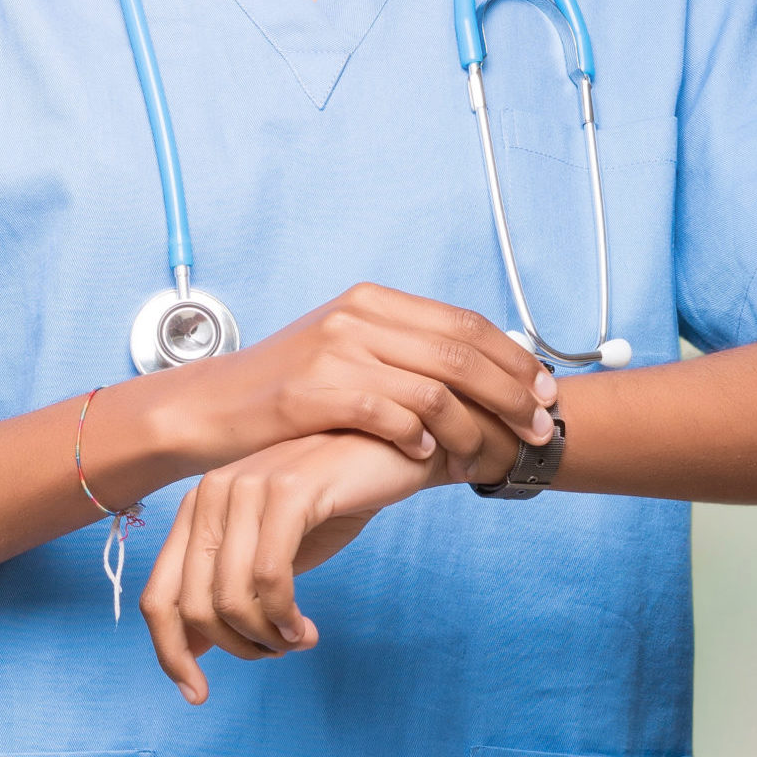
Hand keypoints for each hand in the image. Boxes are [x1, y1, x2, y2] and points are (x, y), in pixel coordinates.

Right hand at [139, 283, 557, 474]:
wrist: (209, 408)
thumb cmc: (289, 390)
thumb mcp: (348, 350)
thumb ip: (405, 350)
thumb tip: (483, 367)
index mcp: (374, 301)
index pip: (465, 324)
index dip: (515, 358)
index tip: (547, 391)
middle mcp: (358, 316)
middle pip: (461, 354)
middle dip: (512, 394)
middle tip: (539, 428)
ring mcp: (333, 352)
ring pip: (432, 388)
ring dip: (473, 427)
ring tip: (490, 455)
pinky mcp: (310, 392)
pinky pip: (385, 413)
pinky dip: (416, 435)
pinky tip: (427, 454)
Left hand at [139, 429, 453, 703]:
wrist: (398, 451)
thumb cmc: (338, 502)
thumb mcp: (275, 554)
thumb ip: (231, 591)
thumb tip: (192, 652)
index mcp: (198, 509)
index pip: (158, 597)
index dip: (172, 654)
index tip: (198, 695)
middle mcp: (211, 494)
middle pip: (191, 606)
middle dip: (235, 647)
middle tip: (276, 653)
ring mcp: (247, 488)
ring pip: (229, 596)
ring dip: (265, 637)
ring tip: (298, 639)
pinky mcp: (289, 491)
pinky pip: (270, 576)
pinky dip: (285, 616)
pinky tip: (305, 627)